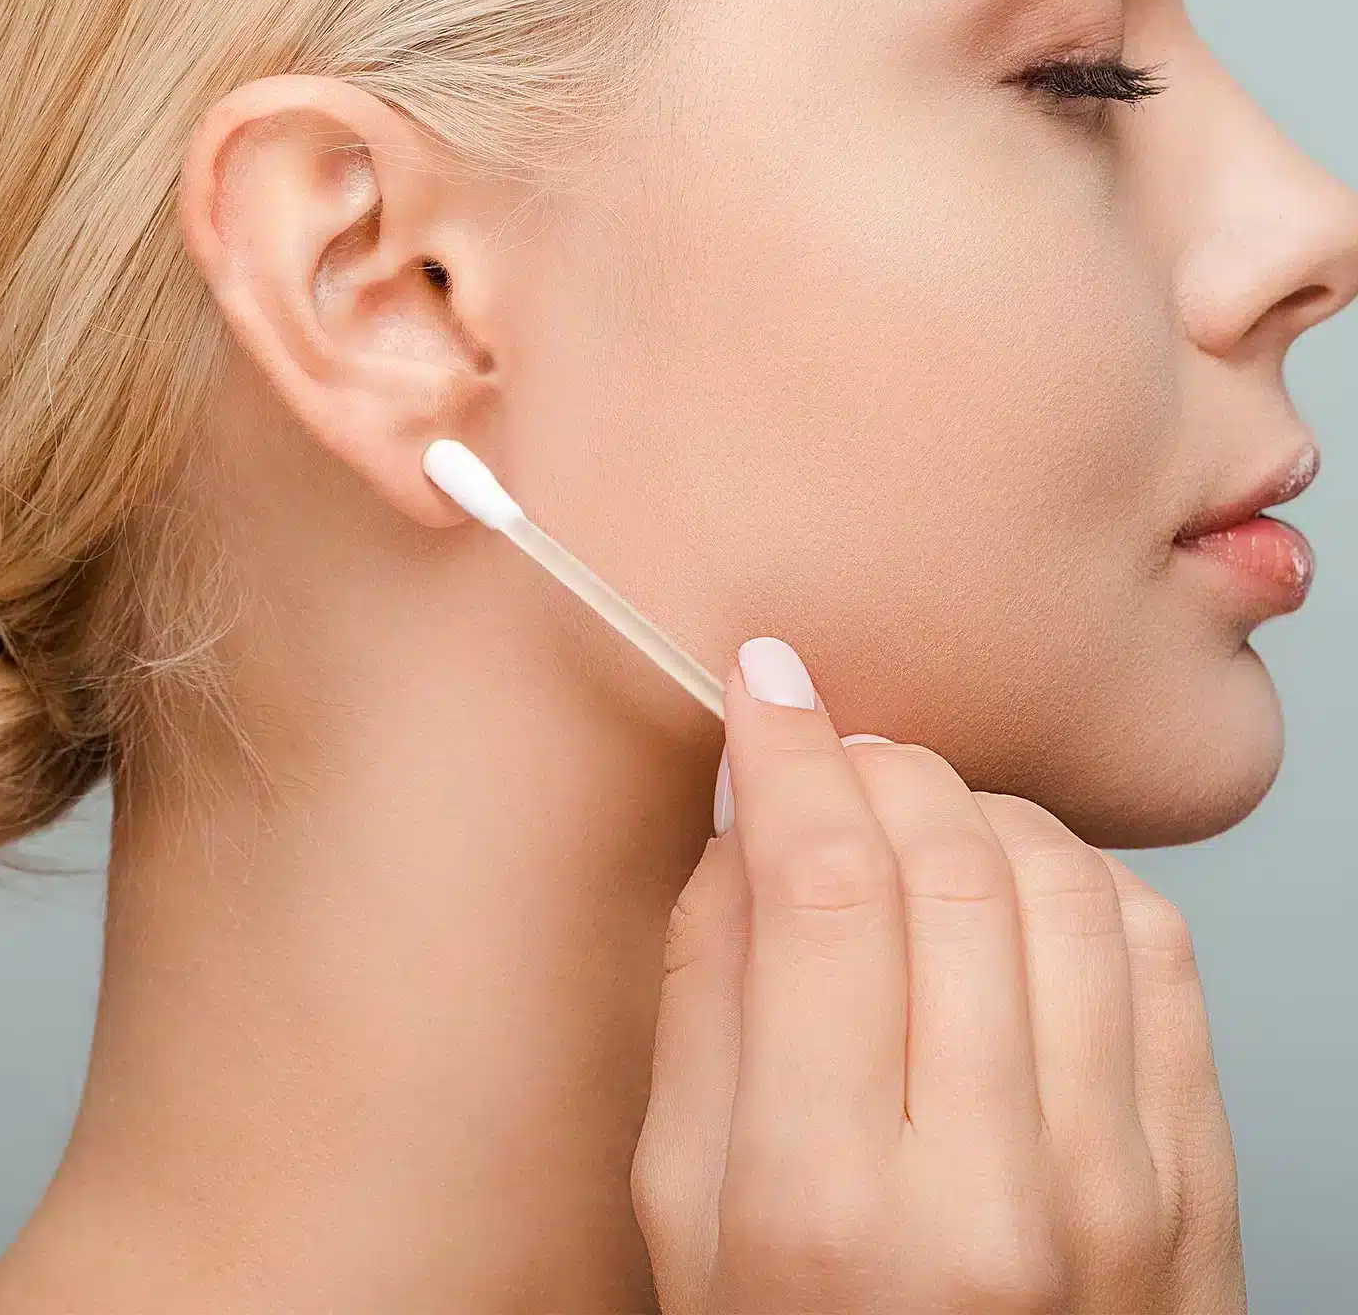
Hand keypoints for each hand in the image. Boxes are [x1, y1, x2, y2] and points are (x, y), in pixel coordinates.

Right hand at [632, 637, 1246, 1313]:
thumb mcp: (682, 1206)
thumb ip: (703, 997)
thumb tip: (747, 819)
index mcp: (826, 1207)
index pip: (823, 890)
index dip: (791, 751)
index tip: (767, 682)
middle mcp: (996, 1195)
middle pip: (954, 865)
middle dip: (881, 764)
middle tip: (834, 756)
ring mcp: (1128, 1191)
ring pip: (1068, 880)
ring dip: (977, 808)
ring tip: (917, 828)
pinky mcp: (1205, 1184)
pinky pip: (1160, 946)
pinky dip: (1075, 875)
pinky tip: (1010, 901)